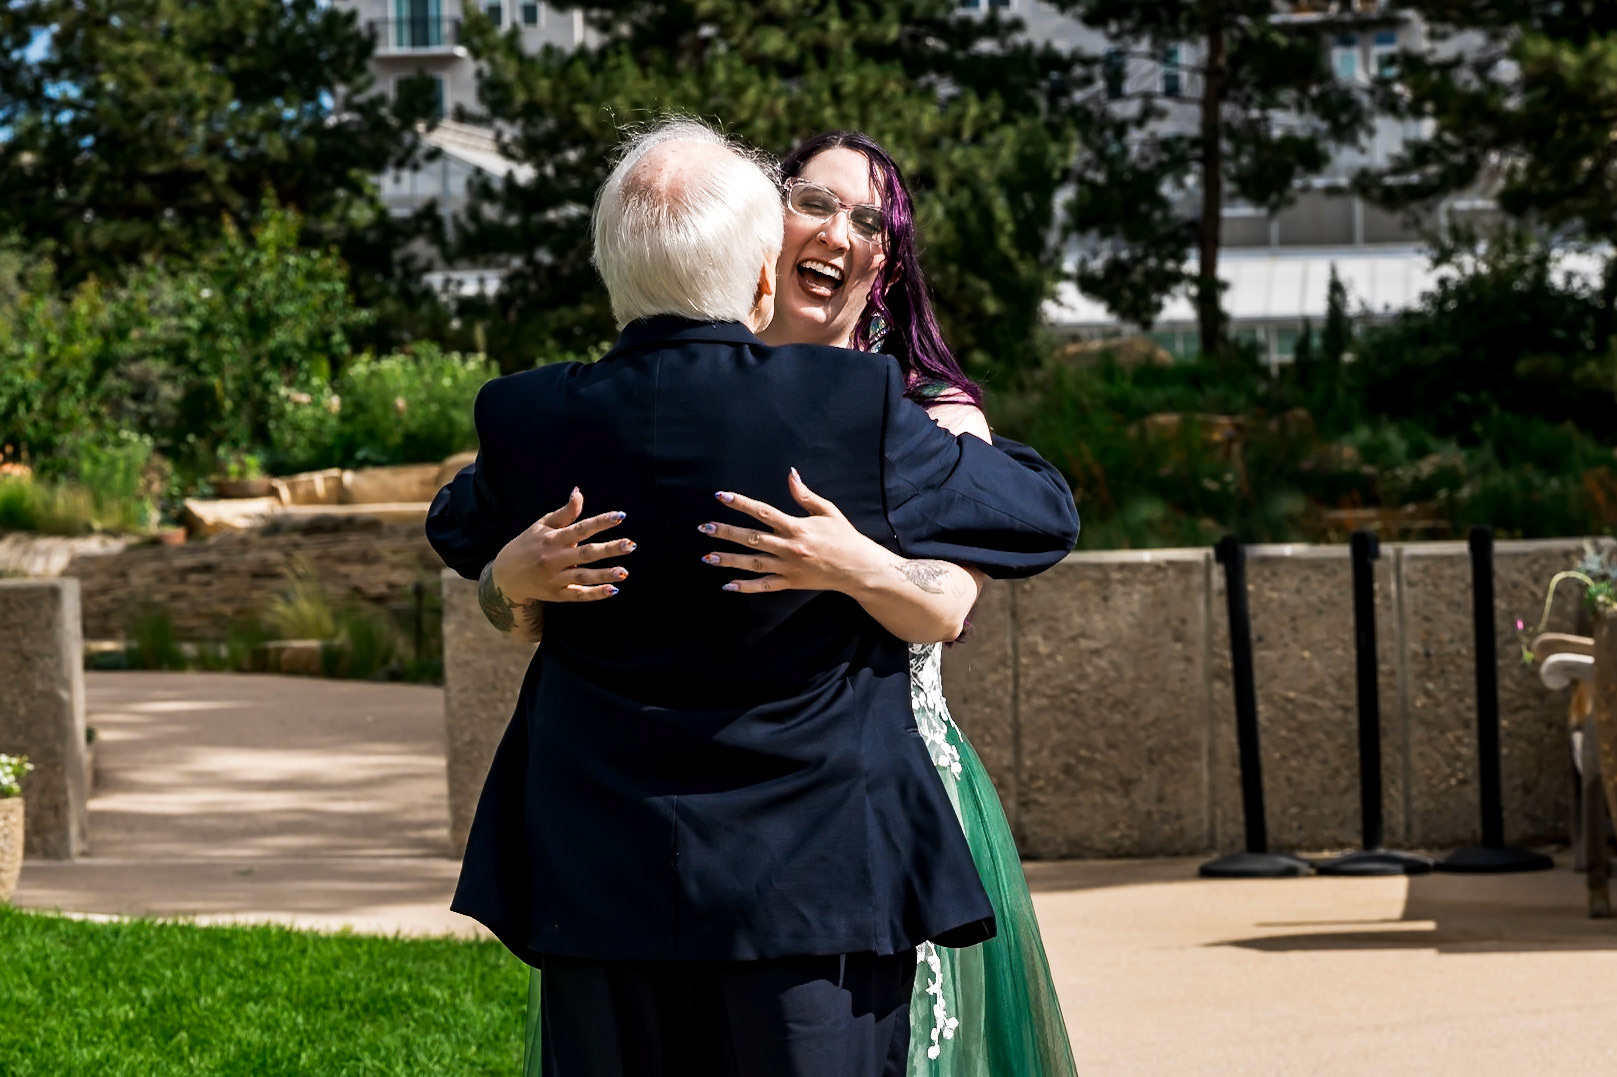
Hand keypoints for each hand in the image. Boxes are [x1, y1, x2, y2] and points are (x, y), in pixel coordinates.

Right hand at [491, 488, 634, 604]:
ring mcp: (555, 578)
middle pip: (586, 553)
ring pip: (583, 576)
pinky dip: (595, 594)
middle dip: (609, 549)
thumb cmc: (528, 545)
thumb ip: (564, 513)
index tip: (621, 517)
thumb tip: (579, 492)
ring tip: (625, 572)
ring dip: (605, 575)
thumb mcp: (542, 525)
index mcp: (553, 538)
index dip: (601, 522)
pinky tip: (613, 590)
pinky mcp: (557, 595)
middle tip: (631, 545)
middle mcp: (554, 558)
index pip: (580, 528)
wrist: (505, 576)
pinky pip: (578, 594)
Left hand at [700, 469, 887, 594]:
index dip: (741, 503)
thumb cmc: (844, 537)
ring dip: (729, 560)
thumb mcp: (828, 511)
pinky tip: (728, 585)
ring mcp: (788, 567)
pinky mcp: (791, 582)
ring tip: (707, 557)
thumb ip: (805, 495)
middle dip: (726, 532)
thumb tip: (791, 474)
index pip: (763, 512)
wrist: (859, 568)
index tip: (721, 496)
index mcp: (797, 526)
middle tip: (705, 528)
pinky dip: (746, 587)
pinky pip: (765, 586)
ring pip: (753, 563)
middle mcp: (789, 547)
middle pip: (752, 538)